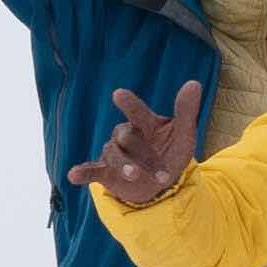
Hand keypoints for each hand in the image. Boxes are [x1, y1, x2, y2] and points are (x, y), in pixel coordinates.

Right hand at [71, 82, 207, 207]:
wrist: (162, 184)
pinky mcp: (105, 172)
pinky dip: (82, 171)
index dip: (129, 104)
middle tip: (164, 175)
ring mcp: (114, 153)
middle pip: (128, 138)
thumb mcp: (184, 135)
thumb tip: (193, 83)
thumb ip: (186, 111)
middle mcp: (126, 135)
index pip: (137, 112)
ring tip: (134, 175)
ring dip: (124, 166)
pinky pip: (91, 169)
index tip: (118, 94)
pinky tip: (73, 174)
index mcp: (145, 124)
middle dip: (146, 156)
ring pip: (114, 155)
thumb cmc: (172, 152)